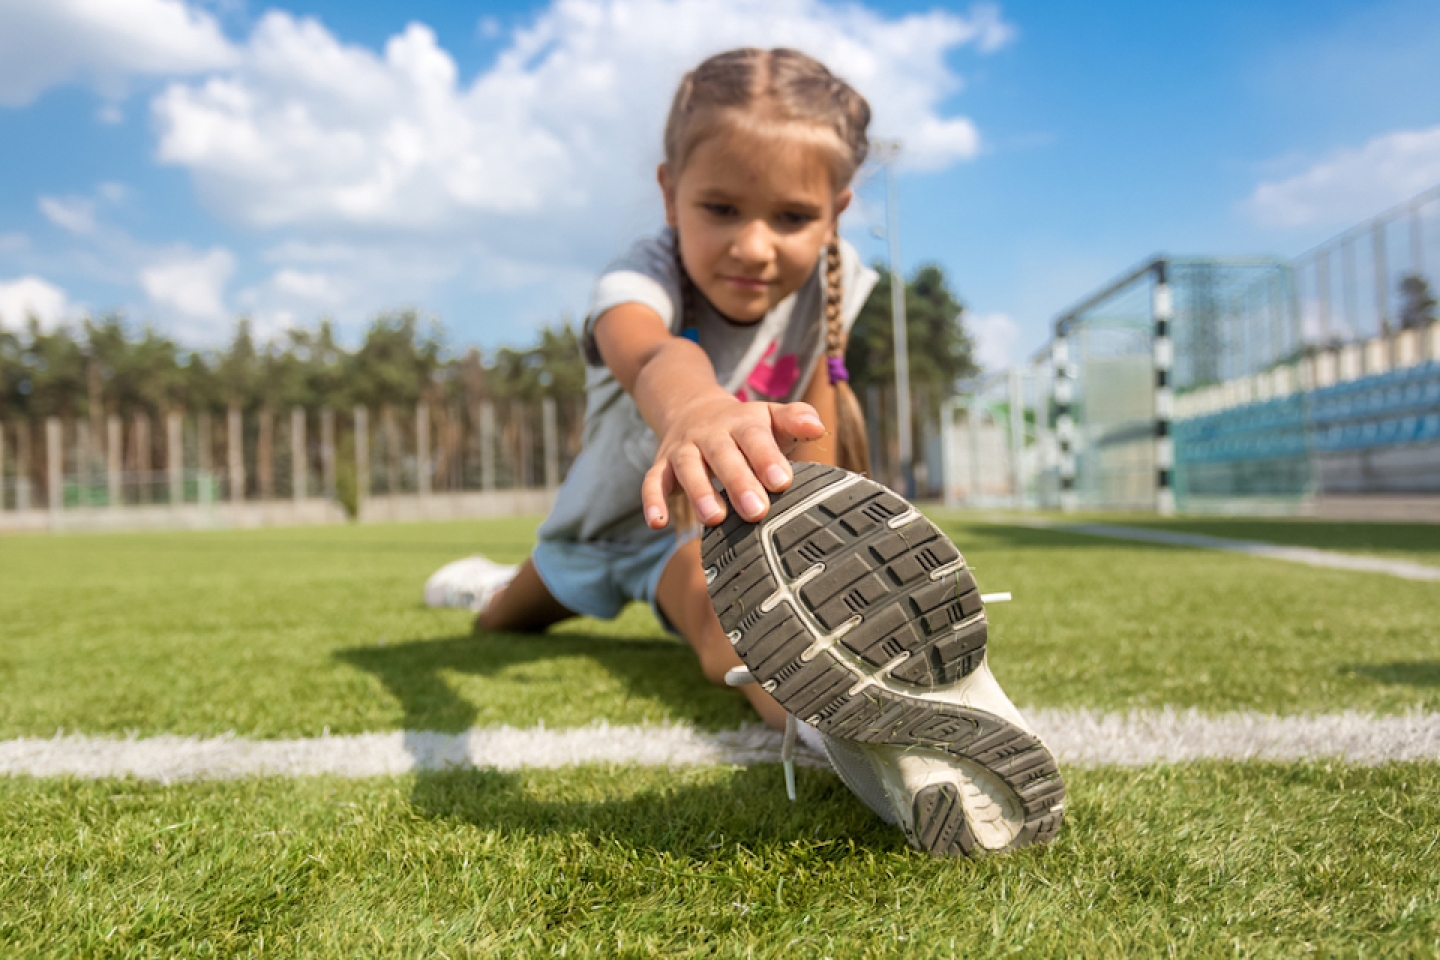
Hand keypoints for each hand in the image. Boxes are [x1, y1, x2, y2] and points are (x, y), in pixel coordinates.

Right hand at [640, 393, 826, 527]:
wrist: (692, 408)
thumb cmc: (745, 427)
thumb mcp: (769, 418)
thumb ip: (794, 420)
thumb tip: (818, 427)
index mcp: (741, 423)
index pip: (754, 438)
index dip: (767, 458)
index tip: (782, 482)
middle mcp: (710, 434)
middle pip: (722, 454)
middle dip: (738, 481)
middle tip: (756, 511)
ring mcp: (683, 449)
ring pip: (687, 468)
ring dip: (699, 492)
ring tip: (713, 519)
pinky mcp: (661, 465)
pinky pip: (652, 481)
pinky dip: (652, 501)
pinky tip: (657, 523)